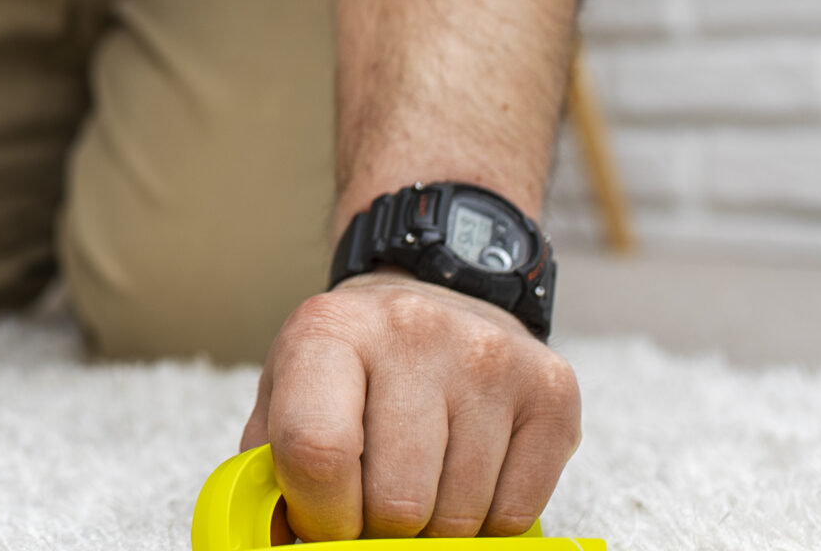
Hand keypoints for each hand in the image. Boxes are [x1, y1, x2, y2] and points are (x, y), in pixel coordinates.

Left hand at [240, 268, 580, 539]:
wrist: (436, 296)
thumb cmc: (352, 366)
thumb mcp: (287, 394)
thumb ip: (269, 469)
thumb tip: (281, 543)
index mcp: (330, 331)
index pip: (319, 451)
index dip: (321, 514)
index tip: (327, 519)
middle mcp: (414, 332)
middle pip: (397, 498)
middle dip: (379, 524)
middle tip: (375, 498)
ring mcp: (489, 357)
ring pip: (459, 515)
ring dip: (434, 523)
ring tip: (420, 477)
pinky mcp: (550, 389)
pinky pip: (516, 513)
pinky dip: (487, 520)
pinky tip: (467, 475)